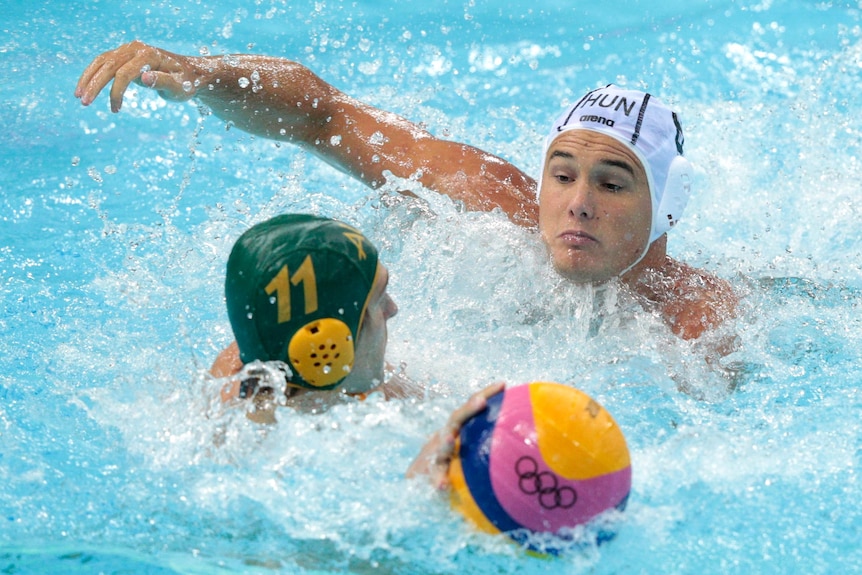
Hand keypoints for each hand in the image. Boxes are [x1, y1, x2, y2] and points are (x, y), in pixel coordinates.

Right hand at [75, 40, 197, 111]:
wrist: (188, 73)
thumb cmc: (185, 82)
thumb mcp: (179, 87)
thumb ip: (163, 82)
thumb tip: (144, 78)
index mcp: (148, 55)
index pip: (125, 73)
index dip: (116, 92)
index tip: (115, 110)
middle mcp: (135, 49)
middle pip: (108, 65)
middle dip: (94, 84)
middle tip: (83, 102)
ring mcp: (128, 50)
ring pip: (101, 62)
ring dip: (88, 78)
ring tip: (78, 96)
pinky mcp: (124, 55)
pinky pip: (104, 63)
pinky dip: (94, 75)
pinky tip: (86, 89)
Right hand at [405, 381, 504, 488]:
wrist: (420, 475)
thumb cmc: (454, 457)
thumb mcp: (469, 443)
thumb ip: (489, 437)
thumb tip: (523, 432)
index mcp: (459, 426)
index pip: (472, 405)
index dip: (487, 393)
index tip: (503, 384)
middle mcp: (447, 434)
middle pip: (457, 419)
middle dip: (468, 409)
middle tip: (481, 401)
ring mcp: (436, 452)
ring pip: (441, 446)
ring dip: (445, 443)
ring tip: (449, 439)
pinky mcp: (429, 471)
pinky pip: (434, 475)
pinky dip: (438, 479)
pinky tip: (442, 485)